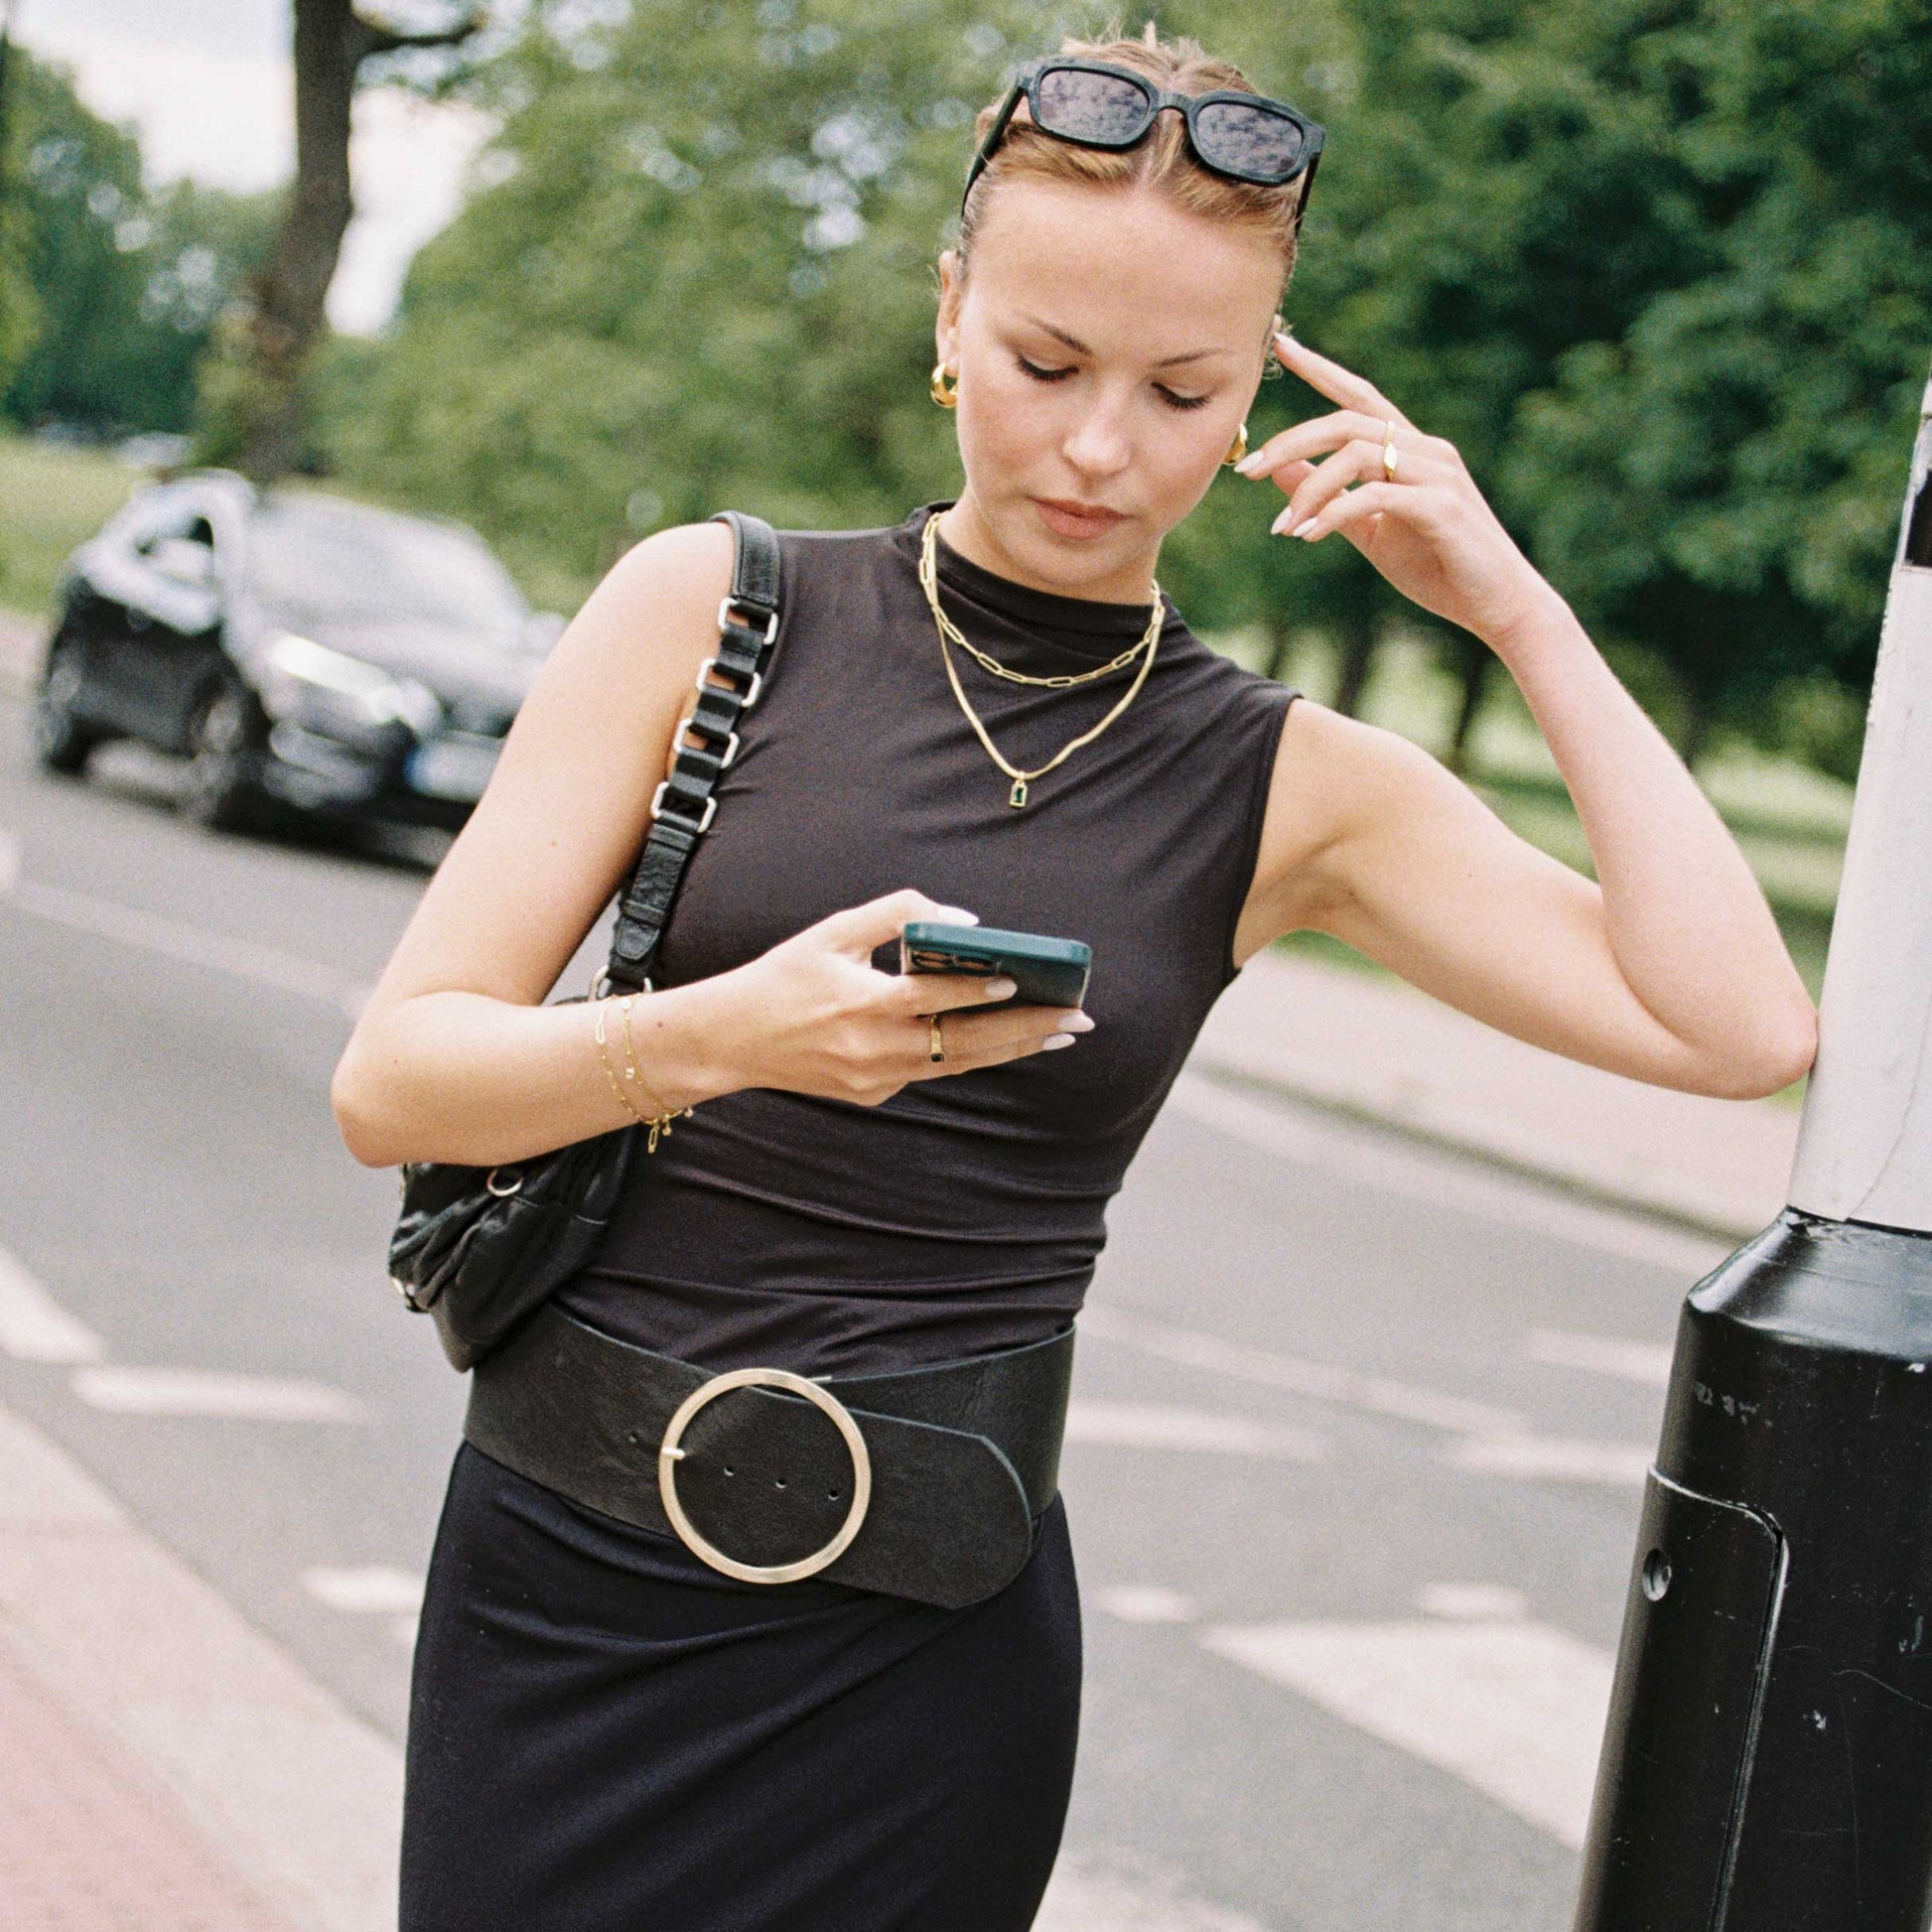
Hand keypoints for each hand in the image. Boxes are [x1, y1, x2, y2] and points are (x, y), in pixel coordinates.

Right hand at [720, 888, 1090, 1106]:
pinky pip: (929, 1070)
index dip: (973, 989)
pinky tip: (1001, 1037)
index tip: (1017, 977)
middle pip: (963, 1044)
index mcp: (860, 1005)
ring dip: (1009, 1048)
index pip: (929, 999)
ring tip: (1056, 1032)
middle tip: (1076, 1019)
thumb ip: (895, 914)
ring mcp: (874, 1080)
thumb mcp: (833, 931)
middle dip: (1025, 1030)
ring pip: (956, 1065)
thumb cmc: (785, 975)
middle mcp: (873, 1050)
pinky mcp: (872, 1095)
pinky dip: (965, 1053)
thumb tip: (961, 921)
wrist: (734, 1039)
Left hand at [1235, 331, 1560, 651]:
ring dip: (1309, 489)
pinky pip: (1375, 495)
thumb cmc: (1437, 568)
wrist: (1495, 606)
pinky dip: (1334, 512)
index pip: (1360, 396)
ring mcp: (1437, 475)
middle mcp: (1426, 450)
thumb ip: (1328, 496)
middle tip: (1244, 471)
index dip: (1321, 369)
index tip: (1281, 345)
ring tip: (1282, 528)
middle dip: (1291, 440)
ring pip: (1357, 452)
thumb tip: (1278, 469)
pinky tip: (1309, 537)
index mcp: (1411, 450)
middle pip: (1347, 420)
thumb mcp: (1369, 531)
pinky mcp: (1441, 507)